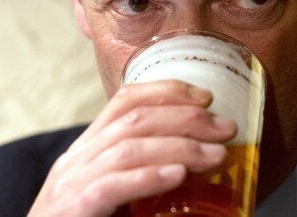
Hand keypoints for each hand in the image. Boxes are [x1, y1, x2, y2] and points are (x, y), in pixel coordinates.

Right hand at [28, 80, 236, 215]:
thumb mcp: (114, 191)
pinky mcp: (72, 209)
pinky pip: (110, 185)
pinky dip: (147, 177)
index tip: (205, 97)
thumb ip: (141, 173)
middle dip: (186, 118)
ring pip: (128, 147)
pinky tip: (177, 177)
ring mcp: (71, 183)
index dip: (167, 91)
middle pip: (134, 119)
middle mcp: (78, 158)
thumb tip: (193, 165)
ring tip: (216, 155)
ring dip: (179, 146)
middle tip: (225, 128)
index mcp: (89, 148)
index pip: (126, 100)